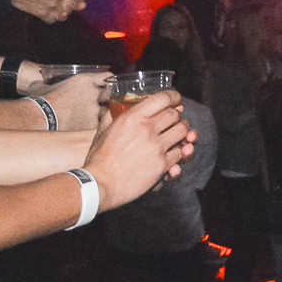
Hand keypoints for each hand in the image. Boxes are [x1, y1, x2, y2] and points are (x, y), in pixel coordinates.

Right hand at [32, 69, 109, 130]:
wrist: (40, 119)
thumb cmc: (40, 102)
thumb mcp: (41, 87)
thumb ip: (44, 83)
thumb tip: (37, 83)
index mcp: (85, 81)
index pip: (106, 76)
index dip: (106, 81)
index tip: (104, 85)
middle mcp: (93, 93)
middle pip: (109, 95)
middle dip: (104, 99)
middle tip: (96, 104)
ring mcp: (94, 110)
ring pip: (105, 112)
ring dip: (99, 114)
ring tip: (87, 119)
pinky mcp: (92, 125)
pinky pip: (99, 126)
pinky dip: (93, 127)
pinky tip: (83, 129)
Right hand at [83, 93, 191, 209]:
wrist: (100, 184)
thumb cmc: (99, 159)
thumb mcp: (103, 131)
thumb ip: (112, 116)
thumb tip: (115, 107)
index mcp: (132, 118)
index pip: (163, 99)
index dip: (173, 97)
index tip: (175, 100)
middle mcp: (147, 129)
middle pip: (175, 114)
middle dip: (177, 116)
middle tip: (175, 119)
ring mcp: (156, 147)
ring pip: (182, 132)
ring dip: (182, 132)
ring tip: (178, 134)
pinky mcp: (162, 164)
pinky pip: (180, 153)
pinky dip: (178, 152)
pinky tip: (173, 152)